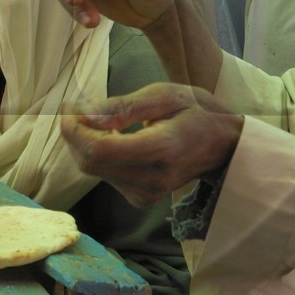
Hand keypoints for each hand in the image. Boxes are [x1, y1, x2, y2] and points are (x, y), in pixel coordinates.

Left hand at [61, 83, 242, 206]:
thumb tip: (83, 114)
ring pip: (93, 170)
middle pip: (90, 163)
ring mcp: (146, 194)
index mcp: (161, 150)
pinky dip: (99, 155)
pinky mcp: (140, 199)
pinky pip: (105, 176)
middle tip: (79, 107)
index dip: (75, 130)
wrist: (223, 144)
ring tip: (99, 118)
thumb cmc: (196, 111)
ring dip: (85, 143)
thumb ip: (121, 107)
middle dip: (75, 134)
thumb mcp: (162, 95)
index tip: (70, 107)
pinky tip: (113, 137)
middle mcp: (152, 179)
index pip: (99, 151)